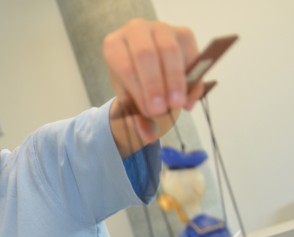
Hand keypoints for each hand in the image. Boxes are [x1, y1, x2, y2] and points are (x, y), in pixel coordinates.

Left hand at [104, 18, 203, 142]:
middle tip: (165, 110)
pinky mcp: (183, 33)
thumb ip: (136, 116)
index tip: (152, 111)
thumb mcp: (129, 99)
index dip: (140, 89)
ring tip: (179, 105)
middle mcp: (135, 31)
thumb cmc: (132, 81)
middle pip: (147, 55)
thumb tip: (149, 137)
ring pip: (170, 51)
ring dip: (177, 81)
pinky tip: (189, 100)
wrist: (143, 65)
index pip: (126, 66)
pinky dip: (193, 80)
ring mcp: (161, 29)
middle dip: (157, 85)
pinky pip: (192, 54)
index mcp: (114, 45)